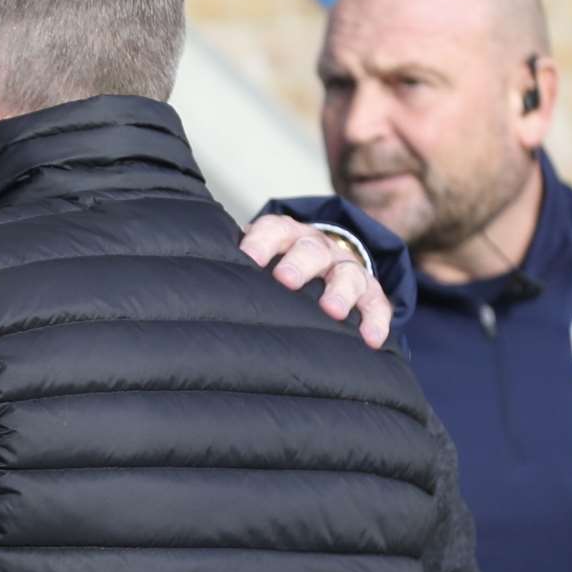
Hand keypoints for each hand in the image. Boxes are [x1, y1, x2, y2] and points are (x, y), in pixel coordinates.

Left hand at [239, 213, 390, 347]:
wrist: (323, 262)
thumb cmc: (274, 270)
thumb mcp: (256, 263)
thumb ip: (234, 272)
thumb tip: (193, 292)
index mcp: (285, 237)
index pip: (272, 230)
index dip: (260, 243)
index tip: (247, 259)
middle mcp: (317, 248)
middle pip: (311, 250)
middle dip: (299, 264)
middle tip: (285, 280)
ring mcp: (346, 268)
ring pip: (348, 274)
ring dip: (340, 291)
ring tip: (332, 311)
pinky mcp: (370, 292)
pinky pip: (377, 303)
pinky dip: (375, 320)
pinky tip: (371, 340)